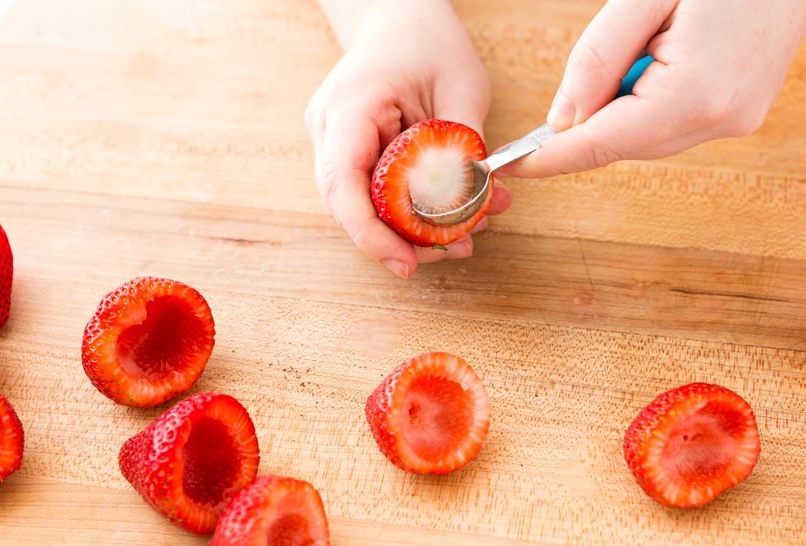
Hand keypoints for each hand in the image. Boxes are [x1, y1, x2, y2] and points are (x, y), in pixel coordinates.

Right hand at [306, 0, 510, 277]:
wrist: (402, 20)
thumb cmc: (430, 44)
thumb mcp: (462, 88)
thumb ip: (463, 148)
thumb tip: (474, 206)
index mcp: (351, 106)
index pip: (343, 183)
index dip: (370, 233)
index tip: (406, 262)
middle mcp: (331, 129)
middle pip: (350, 206)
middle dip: (401, 240)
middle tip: (454, 251)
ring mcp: (336, 143)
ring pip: (364, 207)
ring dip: (411, 231)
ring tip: (464, 239)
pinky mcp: (353, 154)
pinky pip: (376, 196)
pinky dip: (410, 214)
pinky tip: (452, 220)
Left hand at [503, 0, 805, 176]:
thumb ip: (597, 59)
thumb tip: (561, 120)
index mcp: (695, 94)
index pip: (602, 145)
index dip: (551, 157)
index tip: (511, 164)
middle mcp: (720, 120)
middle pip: (624, 146)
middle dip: (587, 125)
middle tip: (567, 94)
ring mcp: (738, 121)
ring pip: (647, 139)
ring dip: (621, 110)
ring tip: (644, 47)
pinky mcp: (744, 114)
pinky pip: (673, 126)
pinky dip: (647, 107)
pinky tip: (659, 60)